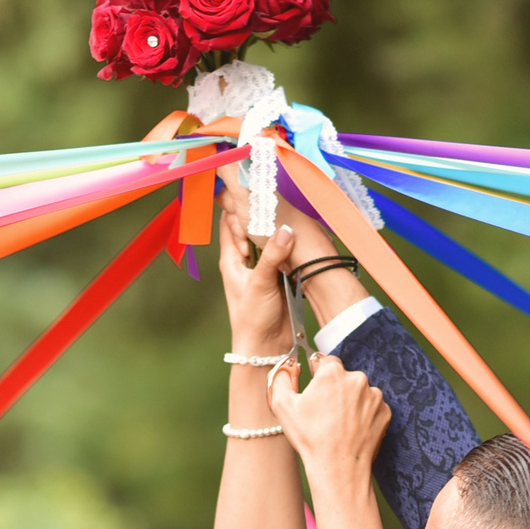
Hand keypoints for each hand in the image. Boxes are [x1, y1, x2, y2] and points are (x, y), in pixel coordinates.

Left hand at [216, 200, 296, 355]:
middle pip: (251, 227)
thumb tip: (286, 229)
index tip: (245, 181)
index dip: (235, 202)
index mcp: (232, 259)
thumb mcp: (260, 283)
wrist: (267, 347)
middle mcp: (246, 261)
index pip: (230, 222)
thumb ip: (272, 255)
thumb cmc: (253, 318)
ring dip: (276, 226)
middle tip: (273, 186)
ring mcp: (263, 268)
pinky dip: (289, 241)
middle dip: (260, 210)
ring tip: (287, 201)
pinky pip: (283, 252)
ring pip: (269, 238)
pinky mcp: (279, 276)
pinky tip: (299, 229)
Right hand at [271, 354, 387, 482]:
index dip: (318, 376)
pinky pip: (372, 408)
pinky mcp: (385, 412)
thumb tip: (287, 367)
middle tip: (325, 414)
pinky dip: (364, 416)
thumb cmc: (310, 438)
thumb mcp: (283, 406)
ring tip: (339, 425)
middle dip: (335, 390)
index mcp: (333, 372)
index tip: (316, 393)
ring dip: (351, 403)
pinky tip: (352, 430)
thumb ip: (281, 378)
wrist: (338, 467)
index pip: (326, 361)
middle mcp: (357, 378)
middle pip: (344, 377)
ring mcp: (375, 396)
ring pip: (359, 393)